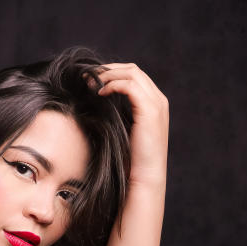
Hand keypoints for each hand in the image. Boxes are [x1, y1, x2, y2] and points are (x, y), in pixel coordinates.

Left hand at [94, 63, 168, 186]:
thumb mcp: (123, 130)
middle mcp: (159, 100)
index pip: (134, 75)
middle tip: (88, 77)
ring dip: (108, 75)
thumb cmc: (131, 158)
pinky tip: (99, 93)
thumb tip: (96, 103)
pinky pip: (130, 86)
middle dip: (108, 69)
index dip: (111, 73)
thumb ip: (118, 114)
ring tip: (90, 83)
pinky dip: (113, 84)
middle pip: (132, 69)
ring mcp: (156, 104)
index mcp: (154, 103)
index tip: (91, 80)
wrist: (144, 176)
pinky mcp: (150, 111)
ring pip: (131, 73)